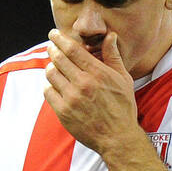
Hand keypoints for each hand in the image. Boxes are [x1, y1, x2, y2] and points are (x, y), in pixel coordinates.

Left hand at [42, 29, 143, 157]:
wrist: (117, 137)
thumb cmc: (123, 107)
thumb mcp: (123, 79)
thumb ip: (113, 56)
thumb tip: (110, 36)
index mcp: (97, 73)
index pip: (72, 50)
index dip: (60, 39)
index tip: (54, 34)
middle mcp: (83, 83)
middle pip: (59, 59)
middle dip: (52, 49)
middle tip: (51, 46)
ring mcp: (71, 98)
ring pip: (51, 74)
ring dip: (51, 67)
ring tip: (55, 66)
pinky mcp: (63, 112)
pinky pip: (48, 92)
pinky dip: (49, 86)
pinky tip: (55, 85)